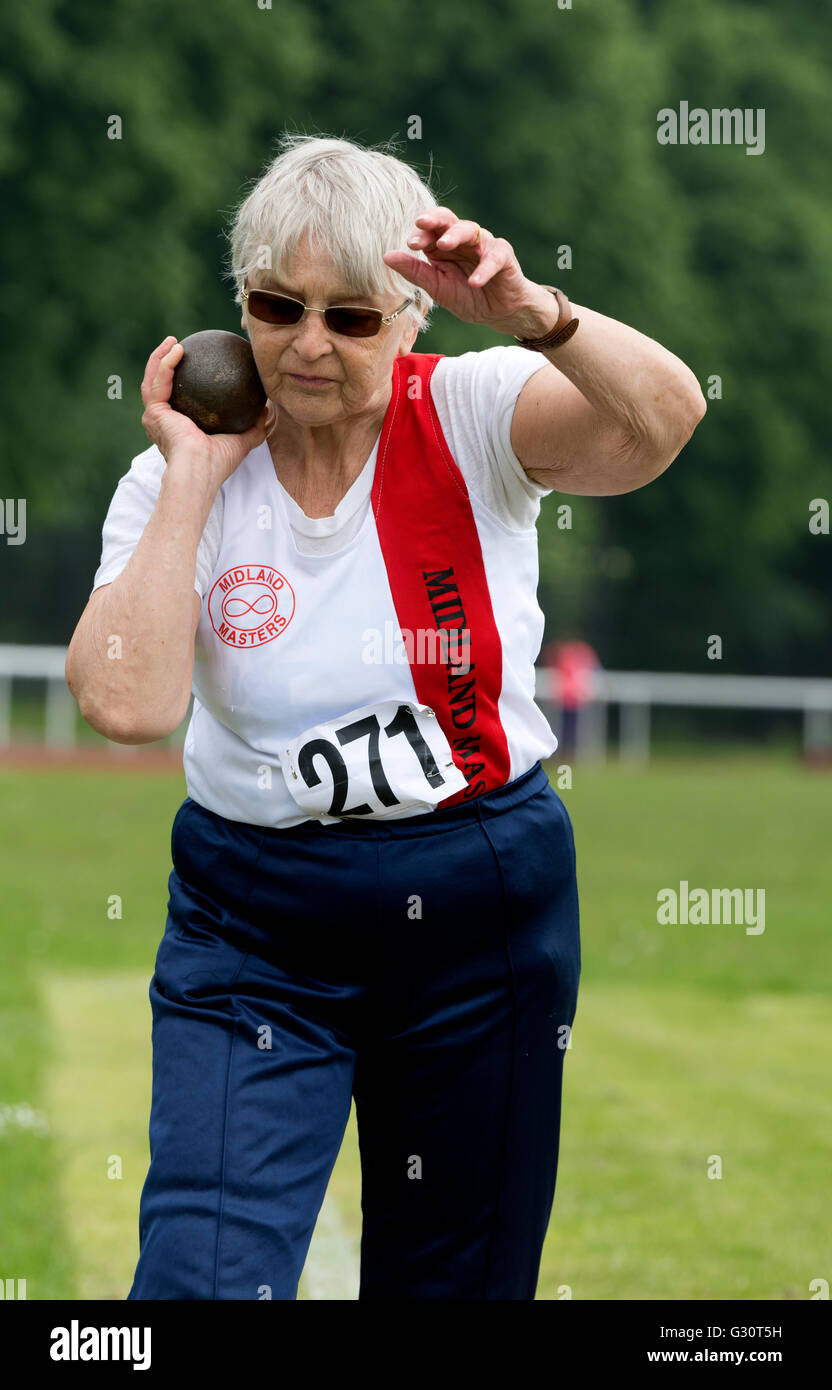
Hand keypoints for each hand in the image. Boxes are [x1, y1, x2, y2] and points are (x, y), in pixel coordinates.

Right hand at [140, 337, 271, 490]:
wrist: (201, 471)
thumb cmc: (218, 463)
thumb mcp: (242, 441)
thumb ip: (254, 426)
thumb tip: (267, 409)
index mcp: (178, 427)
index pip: (177, 399)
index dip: (181, 380)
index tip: (194, 362)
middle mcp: (163, 421)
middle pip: (159, 386)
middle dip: (163, 363)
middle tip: (177, 346)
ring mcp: (155, 417)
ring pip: (152, 379)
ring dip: (159, 357)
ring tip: (173, 341)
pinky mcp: (154, 412)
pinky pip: (159, 381)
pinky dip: (166, 363)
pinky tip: (178, 348)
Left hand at [383, 208, 557, 338]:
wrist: (499, 313)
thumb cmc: (467, 297)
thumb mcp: (437, 287)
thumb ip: (415, 272)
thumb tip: (386, 256)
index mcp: (443, 246)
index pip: (430, 230)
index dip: (420, 233)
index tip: (410, 243)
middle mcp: (463, 240)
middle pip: (449, 221)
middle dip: (435, 220)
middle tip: (422, 223)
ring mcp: (484, 245)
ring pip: (470, 230)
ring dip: (456, 236)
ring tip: (443, 246)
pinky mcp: (503, 256)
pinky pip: (493, 257)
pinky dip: (484, 269)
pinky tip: (474, 282)